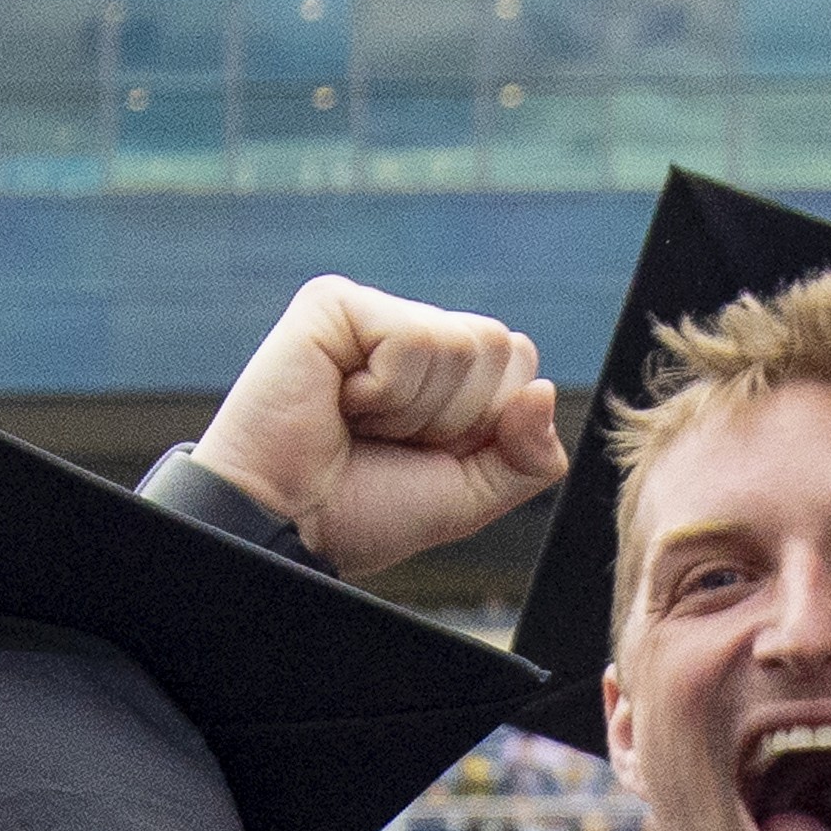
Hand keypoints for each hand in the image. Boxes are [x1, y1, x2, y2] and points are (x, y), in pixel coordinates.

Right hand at [196, 276, 569, 579]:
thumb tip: (543, 391)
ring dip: (414, 410)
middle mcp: (410, 331)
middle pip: (498, 346)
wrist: (287, 527)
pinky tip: (340, 401)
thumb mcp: (468, 497)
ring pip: (462, 343)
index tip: (421, 452)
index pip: (518, 361)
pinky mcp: (334, 304)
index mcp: (443, 370)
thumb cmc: (360, 510)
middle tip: (386, 438)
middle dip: (455, 417)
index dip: (485, 424)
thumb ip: (527, 457)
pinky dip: (384, 392)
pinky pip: (413, 338)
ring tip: (358, 422)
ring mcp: (372, 312)